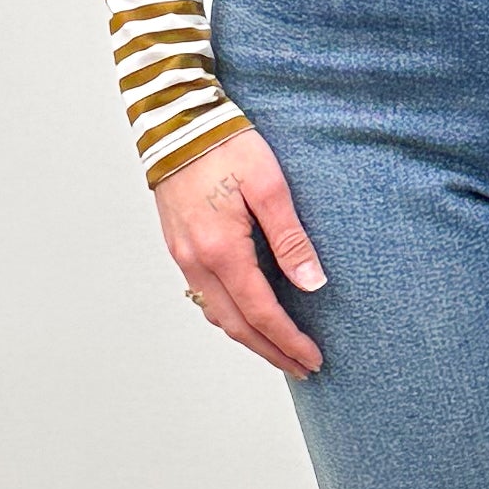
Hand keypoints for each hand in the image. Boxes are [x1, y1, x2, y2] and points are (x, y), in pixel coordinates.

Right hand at [155, 128, 325, 377]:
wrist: (176, 121)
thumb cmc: (225, 145)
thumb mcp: (270, 186)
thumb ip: (291, 238)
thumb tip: (312, 284)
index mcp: (221, 250)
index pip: (261, 313)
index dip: (288, 341)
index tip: (313, 358)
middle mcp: (196, 261)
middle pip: (236, 326)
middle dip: (271, 351)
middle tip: (302, 368)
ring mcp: (183, 256)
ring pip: (217, 314)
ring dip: (249, 338)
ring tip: (279, 350)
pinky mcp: (178, 246)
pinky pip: (204, 295)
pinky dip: (229, 316)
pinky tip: (247, 316)